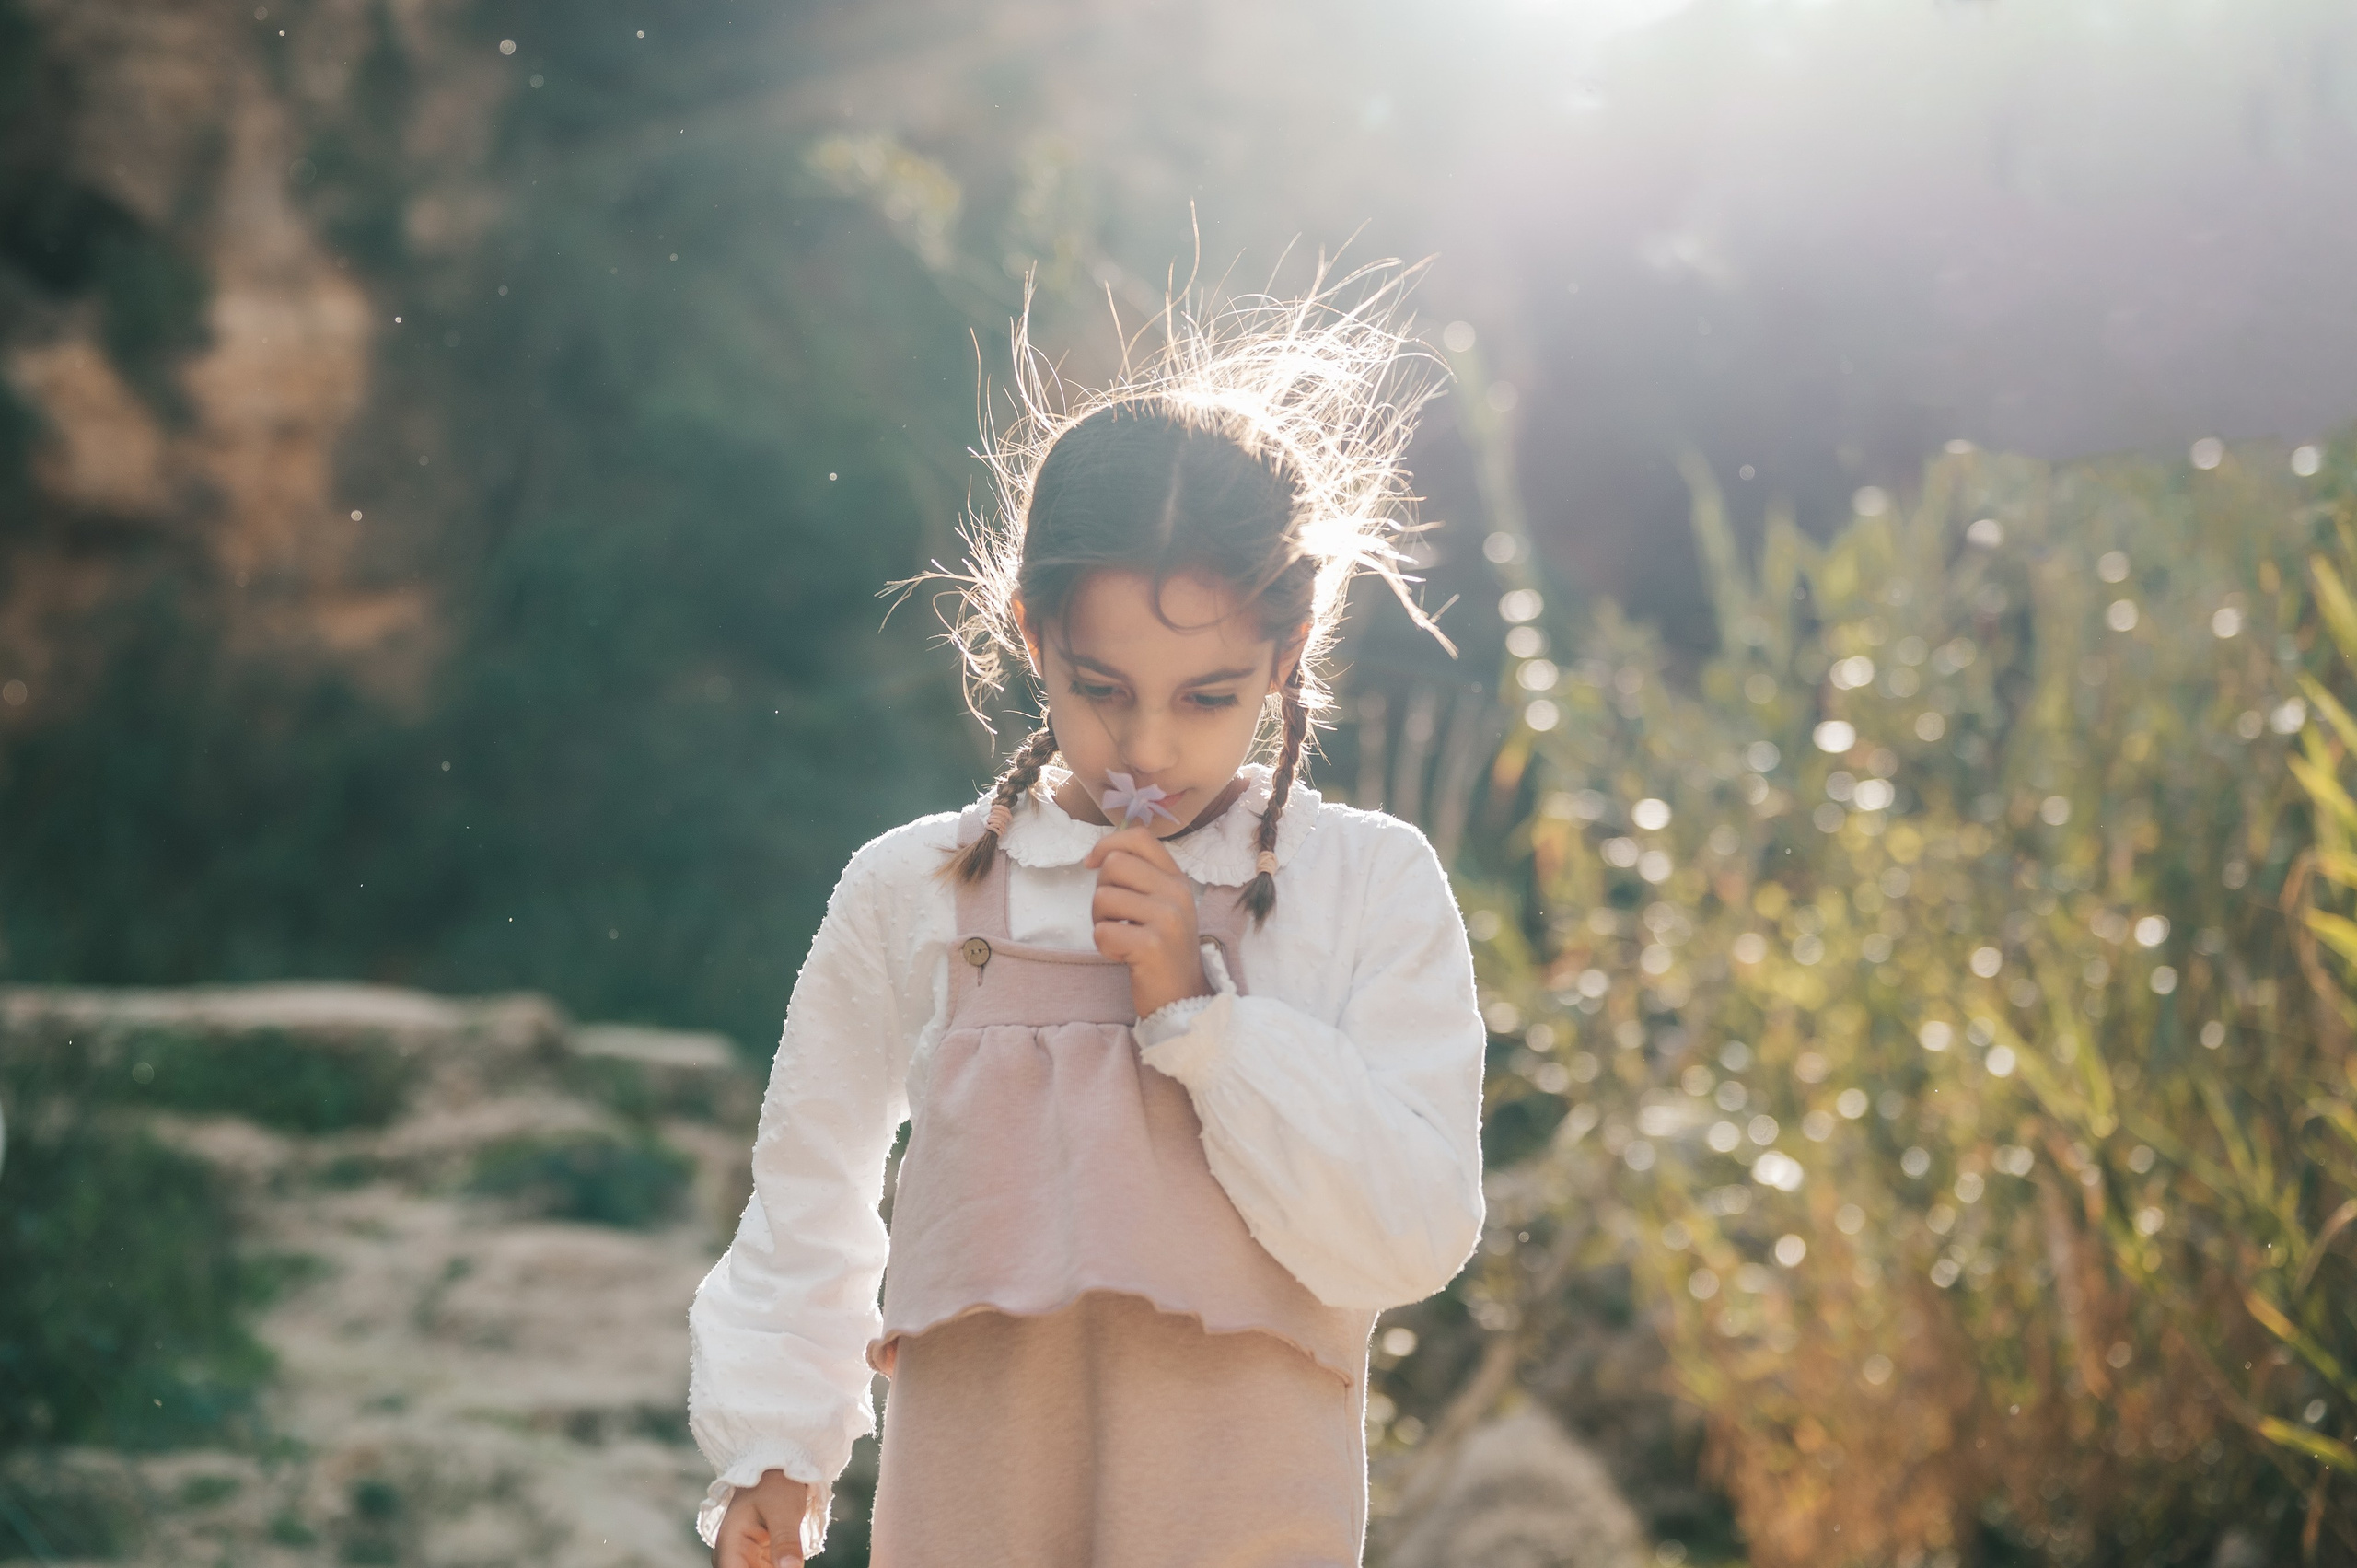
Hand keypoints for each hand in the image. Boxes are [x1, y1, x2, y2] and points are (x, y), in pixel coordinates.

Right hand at [713, 1471, 809, 1567]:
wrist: (776, 1471)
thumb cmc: (776, 1484)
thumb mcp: (784, 1511)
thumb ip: (786, 1542)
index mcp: (730, 1547)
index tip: (782, 1567)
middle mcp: (733, 1559)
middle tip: (791, 1563)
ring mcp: (746, 1562)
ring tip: (791, 1558)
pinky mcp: (760, 1563)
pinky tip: (792, 1563)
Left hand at [1084, 826, 1212, 1017]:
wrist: (1183, 999)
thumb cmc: (1162, 951)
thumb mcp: (1163, 906)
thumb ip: (1141, 877)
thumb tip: (1100, 855)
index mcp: (1177, 879)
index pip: (1139, 838)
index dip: (1107, 844)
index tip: (1092, 864)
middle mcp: (1176, 893)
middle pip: (1114, 865)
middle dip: (1101, 890)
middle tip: (1114, 917)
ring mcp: (1167, 918)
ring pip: (1103, 898)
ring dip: (1100, 921)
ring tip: (1121, 938)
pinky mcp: (1152, 945)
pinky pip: (1102, 932)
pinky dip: (1104, 947)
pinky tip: (1124, 956)